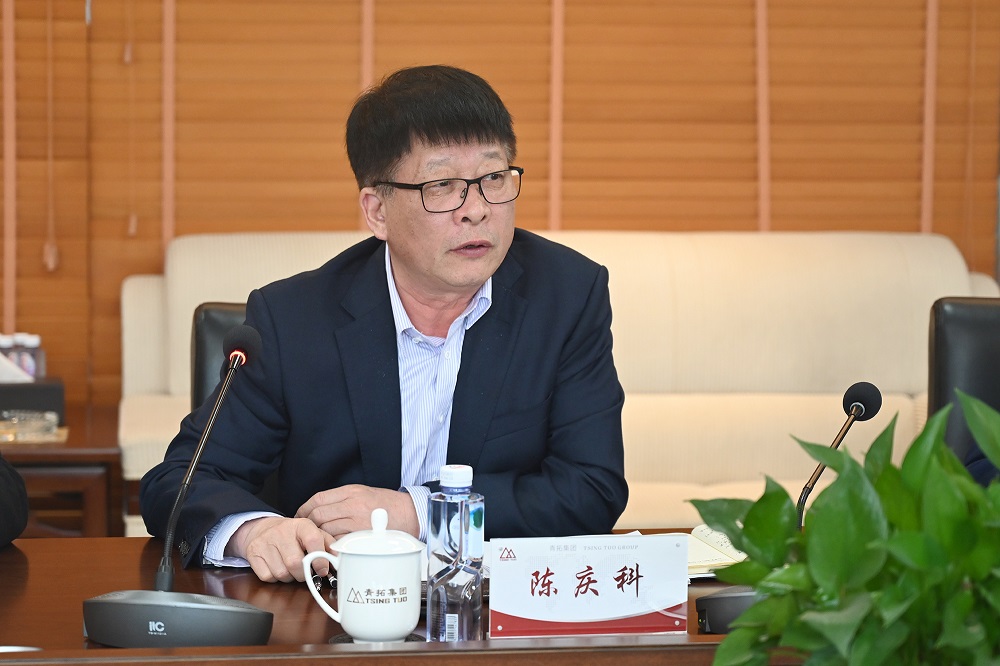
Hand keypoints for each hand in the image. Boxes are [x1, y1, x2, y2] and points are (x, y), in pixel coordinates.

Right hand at [226, 516, 334, 582]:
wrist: (262, 529)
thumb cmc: (292, 535)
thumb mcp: (312, 533)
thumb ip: (327, 545)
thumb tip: (338, 561)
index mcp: (301, 525)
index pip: (313, 540)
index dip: (320, 559)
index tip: (322, 569)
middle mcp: (282, 532)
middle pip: (295, 563)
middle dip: (303, 574)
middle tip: (305, 571)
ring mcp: (265, 542)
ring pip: (282, 573)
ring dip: (289, 577)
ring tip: (290, 567)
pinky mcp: (253, 554)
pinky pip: (268, 577)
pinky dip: (275, 578)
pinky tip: (277, 567)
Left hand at [296, 484, 419, 538]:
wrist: (410, 514)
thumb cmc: (387, 505)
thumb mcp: (364, 492)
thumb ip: (342, 498)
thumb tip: (319, 508)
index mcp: (351, 491)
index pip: (318, 499)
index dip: (304, 509)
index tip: (301, 516)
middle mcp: (353, 505)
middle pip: (318, 515)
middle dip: (308, 524)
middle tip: (307, 531)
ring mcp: (357, 522)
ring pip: (326, 530)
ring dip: (319, 537)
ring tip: (318, 541)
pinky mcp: (362, 537)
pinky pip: (339, 542)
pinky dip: (332, 545)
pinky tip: (331, 547)